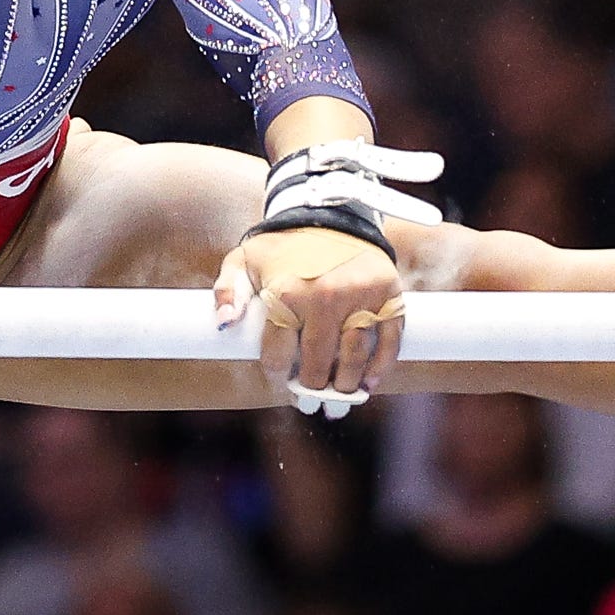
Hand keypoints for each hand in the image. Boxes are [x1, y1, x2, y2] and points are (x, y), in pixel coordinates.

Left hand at [215, 226, 405, 413]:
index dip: (278, 377)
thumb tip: (224, 324)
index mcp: (287, 292)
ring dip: (346, 386)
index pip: (279, 356)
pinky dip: (381, 367)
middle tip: (312, 400)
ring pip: (353, 357)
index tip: (282, 382)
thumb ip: (227, 291)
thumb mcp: (244, 260)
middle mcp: (325, 296)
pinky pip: (389, 341)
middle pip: (318, 363)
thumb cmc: (283, 247)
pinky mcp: (389, 295)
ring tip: (340, 398)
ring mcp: (360, 296)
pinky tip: (369, 383)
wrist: (330, 215)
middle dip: (313, 388)